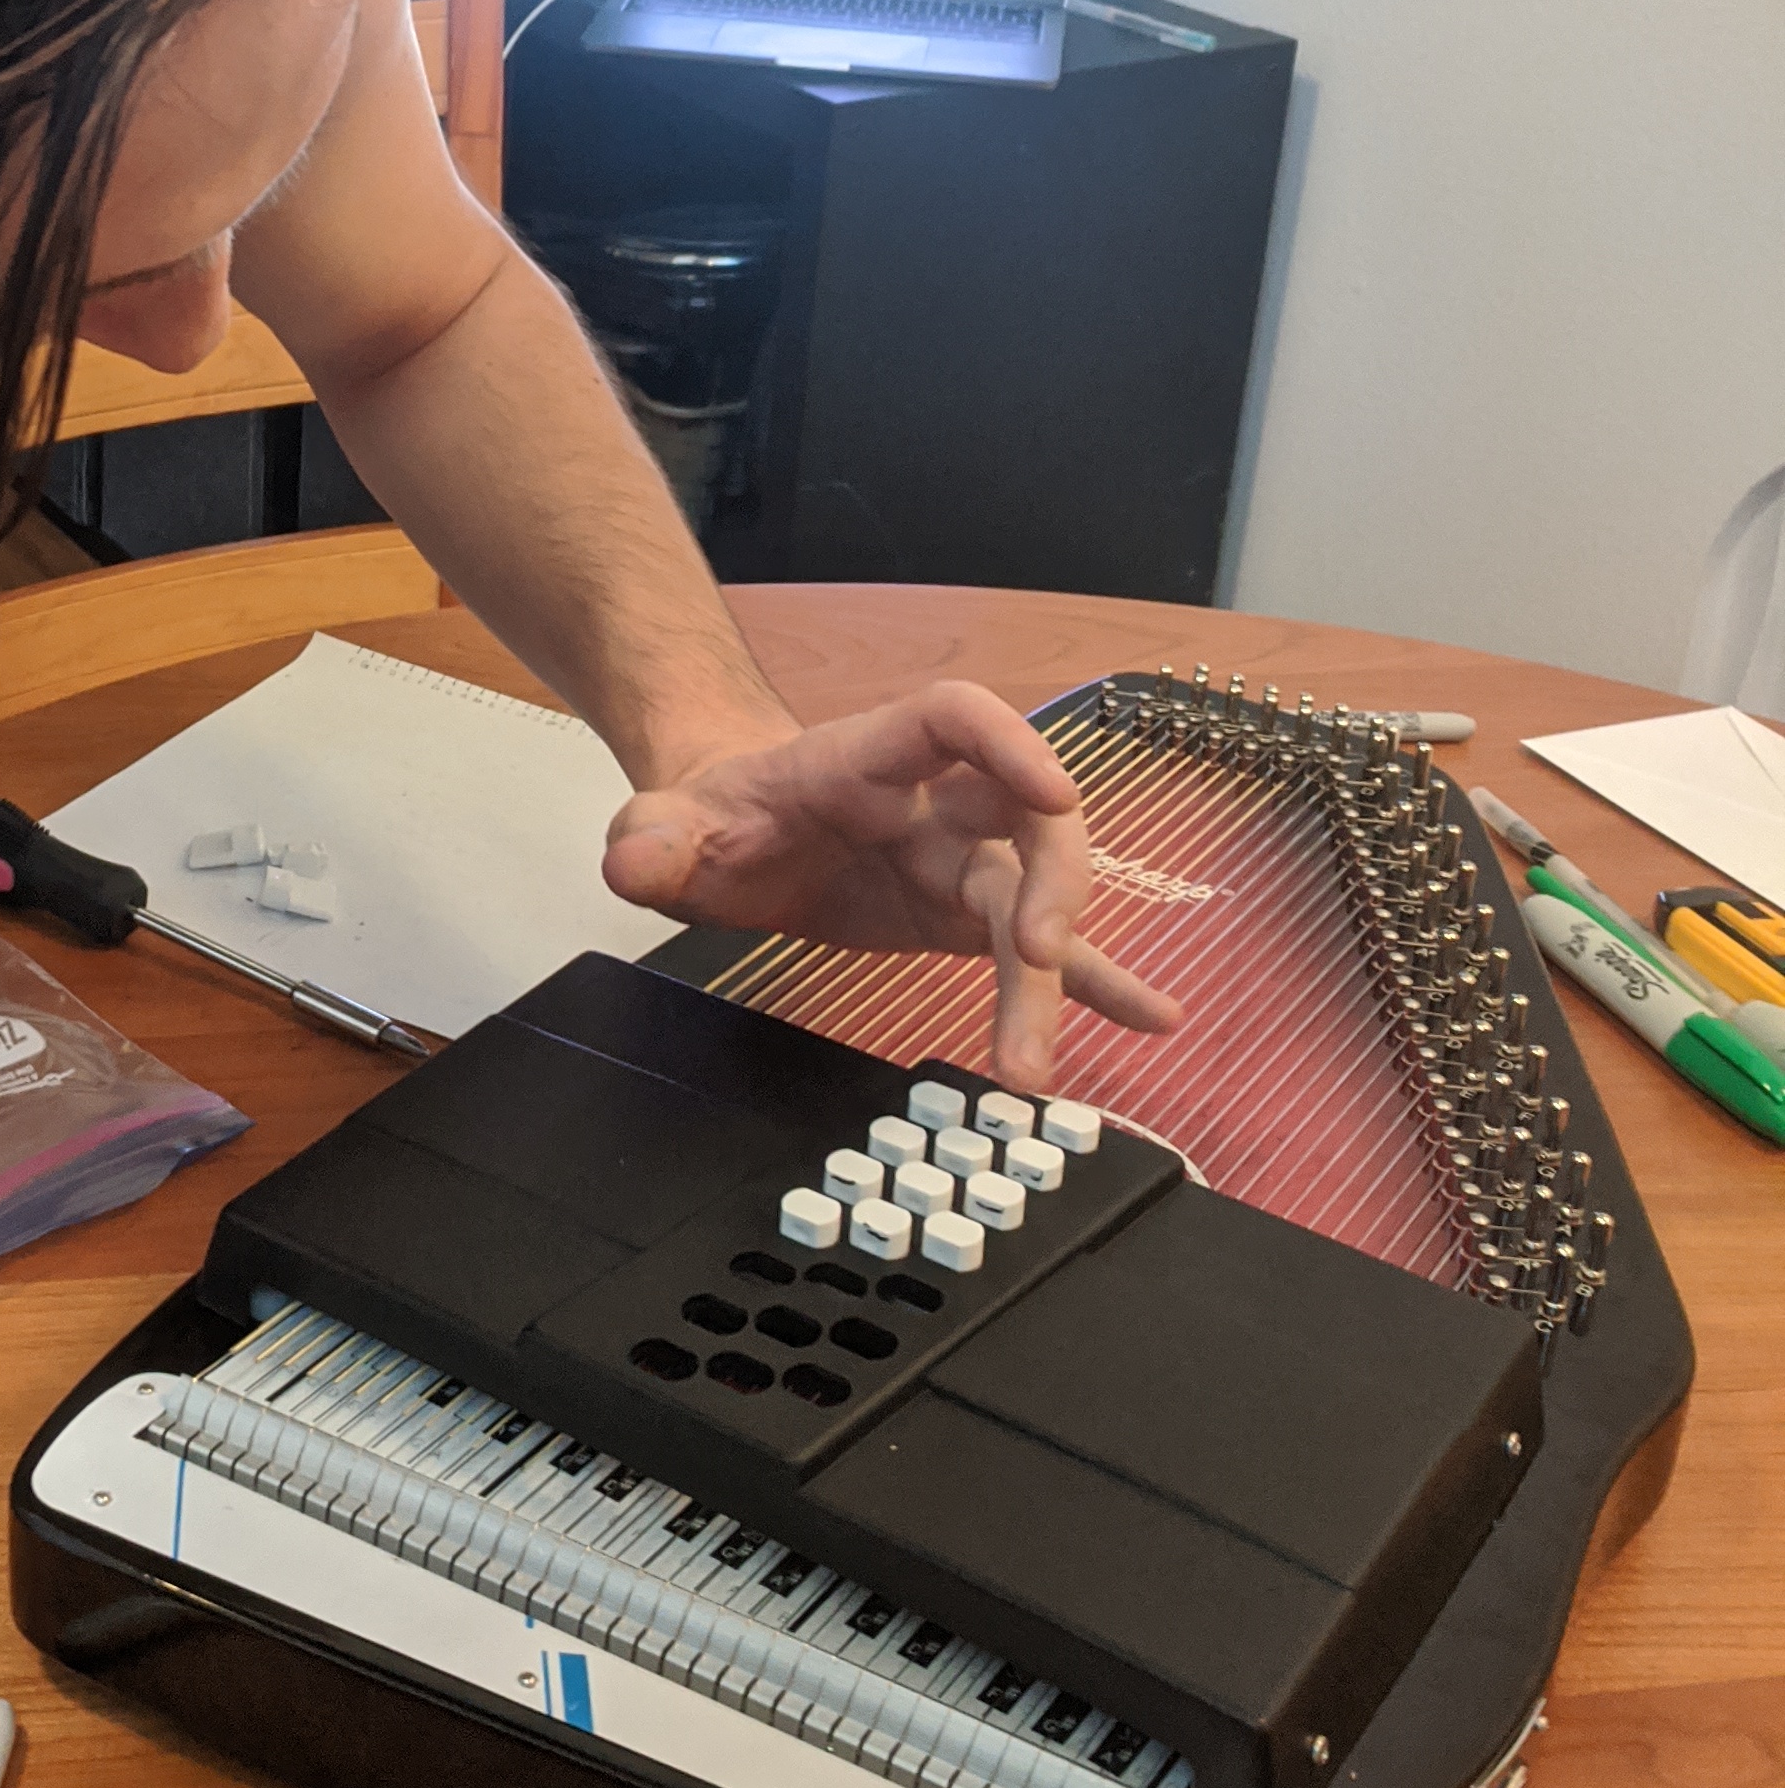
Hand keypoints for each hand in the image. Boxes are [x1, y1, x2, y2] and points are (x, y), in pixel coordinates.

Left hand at [601, 680, 1182, 1091]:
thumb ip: (651, 836)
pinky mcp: (963, 917)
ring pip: (1036, 900)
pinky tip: (1153, 1019)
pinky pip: (1046, 950)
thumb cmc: (709, 816)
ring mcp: (957, 859)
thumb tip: (634, 859)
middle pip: (1026, 814)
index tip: (1052, 790)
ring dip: (1059, 975)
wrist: (723, 828)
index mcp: (862, 759)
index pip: (953, 719)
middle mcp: (930, 803)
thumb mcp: (664, 825)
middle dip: (1055, 879)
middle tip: (1043, 960)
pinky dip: (1099, 982)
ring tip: (1036, 1068)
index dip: (1008, 741)